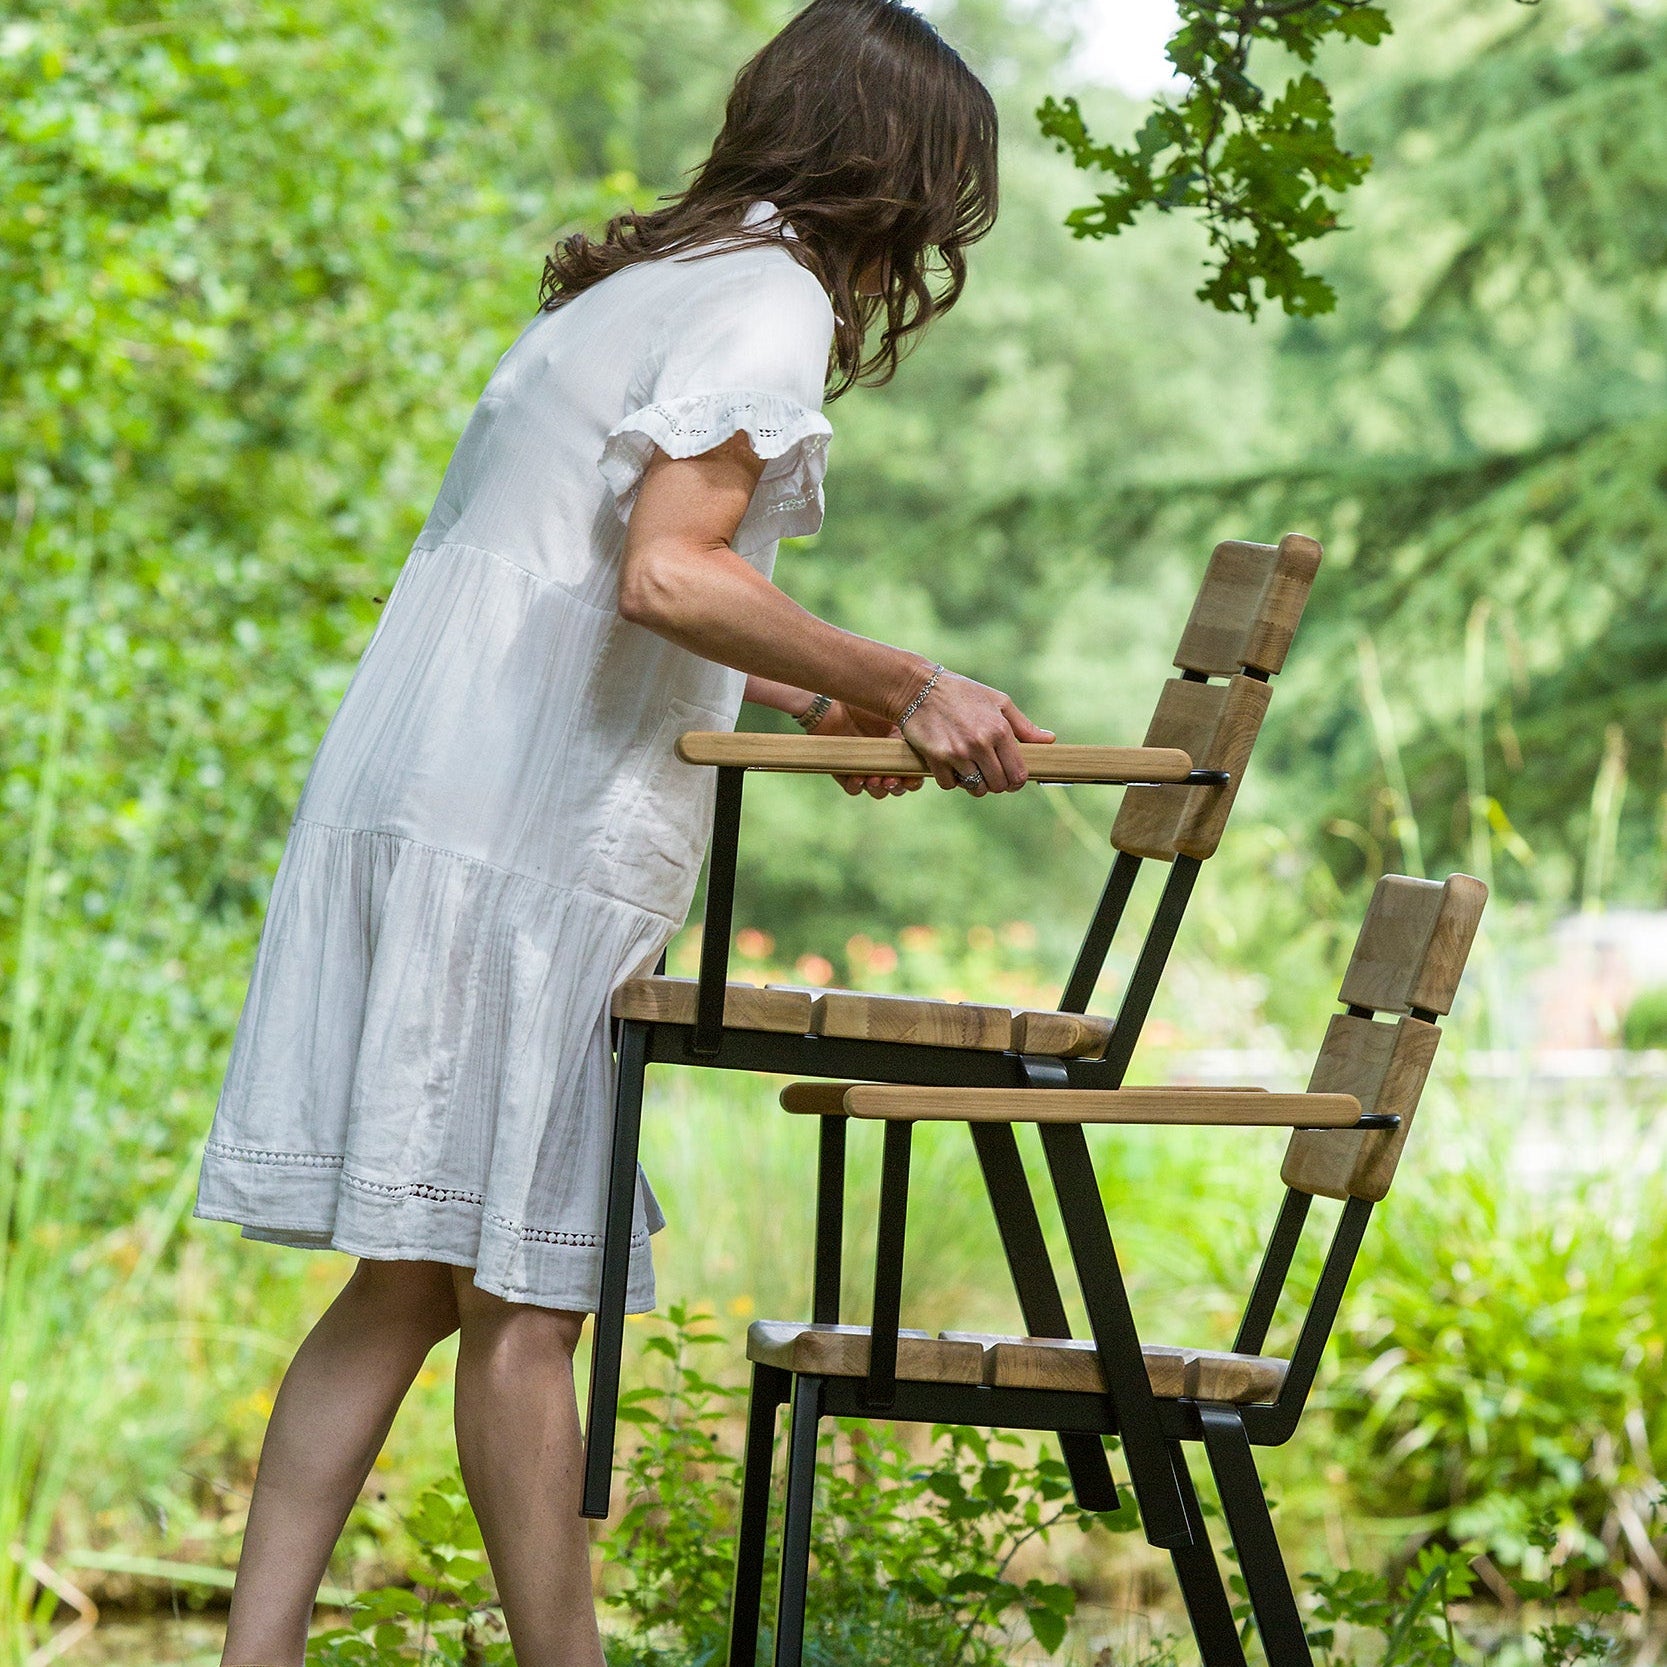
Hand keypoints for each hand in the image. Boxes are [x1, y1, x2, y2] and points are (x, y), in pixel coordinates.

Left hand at [808, 700, 926, 799]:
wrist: (834, 702)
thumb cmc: (866, 705)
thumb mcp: (893, 713)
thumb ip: (911, 725)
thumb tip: (930, 739)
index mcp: (899, 750)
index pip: (912, 773)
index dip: (914, 780)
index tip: (913, 778)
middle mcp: (884, 762)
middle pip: (897, 787)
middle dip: (897, 787)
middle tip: (893, 780)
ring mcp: (865, 768)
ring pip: (878, 791)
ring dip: (878, 789)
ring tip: (875, 780)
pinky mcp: (844, 771)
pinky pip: (853, 788)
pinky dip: (857, 786)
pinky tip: (858, 778)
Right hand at [894, 670, 1053, 794]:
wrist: (918, 687)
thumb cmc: (962, 693)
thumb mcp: (998, 702)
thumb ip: (1024, 726)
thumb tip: (1049, 740)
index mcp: (1000, 730)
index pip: (1018, 774)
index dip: (1016, 782)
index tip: (1010, 779)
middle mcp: (981, 743)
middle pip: (998, 785)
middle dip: (996, 783)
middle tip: (989, 774)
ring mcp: (958, 752)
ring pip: (975, 788)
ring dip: (974, 784)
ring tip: (970, 769)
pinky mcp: (936, 758)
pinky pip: (950, 784)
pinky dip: (952, 780)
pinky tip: (951, 766)